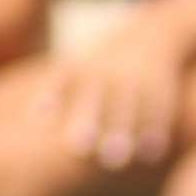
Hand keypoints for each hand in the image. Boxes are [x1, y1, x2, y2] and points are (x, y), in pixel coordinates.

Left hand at [30, 3, 195, 169]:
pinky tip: (149, 155)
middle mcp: (109, 72)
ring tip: (114, 161)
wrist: (155, 34)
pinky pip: (157, 110)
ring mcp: (136, 79)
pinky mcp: (161, 88)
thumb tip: (34, 117)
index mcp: (86, 66)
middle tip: (79, 148)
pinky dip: (154, 131)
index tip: (41, 114)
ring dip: (121, 133)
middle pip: (96, 97)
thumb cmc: (108, 62)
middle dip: (88, 120)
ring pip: (128, 107)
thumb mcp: (84, 64)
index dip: (53, 94)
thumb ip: (62, 89)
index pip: (65, 79)